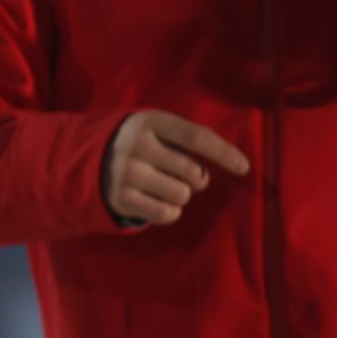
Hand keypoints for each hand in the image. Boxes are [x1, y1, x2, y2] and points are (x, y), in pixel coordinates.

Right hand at [102, 109, 250, 225]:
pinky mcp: (121, 198)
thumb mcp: (161, 129)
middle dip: (197, 179)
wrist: (92, 158)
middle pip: (193, 172)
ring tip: (163, 185)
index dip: (222, 152)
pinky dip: (169, 211)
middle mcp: (136, 146)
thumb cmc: (144, 142)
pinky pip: (168, 215)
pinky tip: (154, 199)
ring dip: (181, 195)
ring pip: (182, 196)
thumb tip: (240, 163)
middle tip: (182, 175)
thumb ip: (194, 138)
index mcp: (150, 122)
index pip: (195, 137)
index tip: (244, 167)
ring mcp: (126, 173)